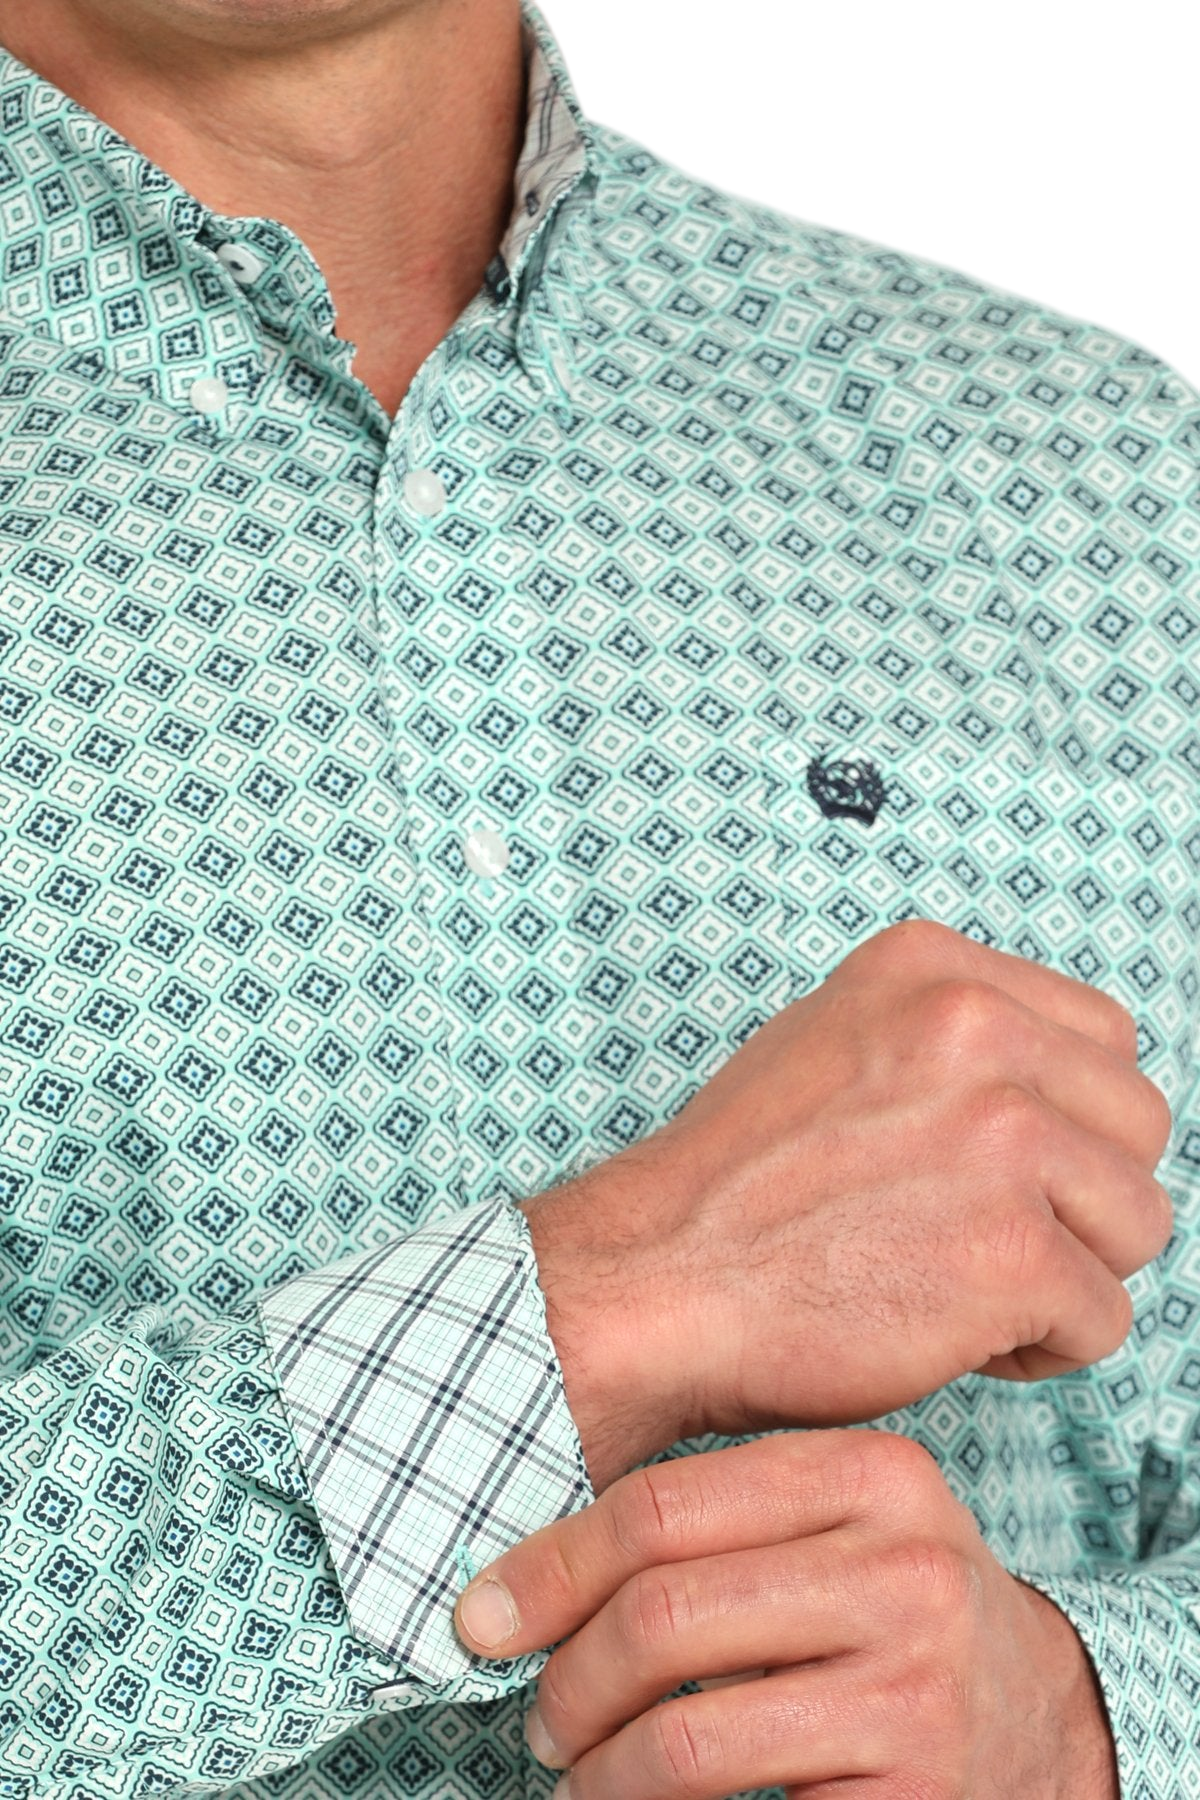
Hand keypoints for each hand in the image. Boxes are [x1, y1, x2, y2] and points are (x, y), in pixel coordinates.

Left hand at [453, 1430, 1120, 1798]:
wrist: (1038, 1710)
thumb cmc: (892, 1604)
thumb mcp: (835, 1523)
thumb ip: (717, 1522)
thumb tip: (519, 1581)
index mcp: (870, 1473)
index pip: (661, 1509)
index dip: (552, 1567)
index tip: (484, 1615)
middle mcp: (903, 1568)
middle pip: (661, 1618)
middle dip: (567, 1679)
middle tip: (542, 1714)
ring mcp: (916, 1686)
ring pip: (684, 1737)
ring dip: (600, 1769)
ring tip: (579, 1770)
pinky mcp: (918, 1791)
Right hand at [519, 917, 1173, 1487]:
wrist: (653, 1282)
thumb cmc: (734, 1187)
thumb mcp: (835, 1045)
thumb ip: (950, 1044)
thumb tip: (1059, 1087)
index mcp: (934, 969)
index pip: (1102, 1038)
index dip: (1065, 1123)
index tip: (999, 1172)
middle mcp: (976, 1029)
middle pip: (1137, 1125)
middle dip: (1080, 1198)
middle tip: (984, 1238)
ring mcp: (1001, 1136)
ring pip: (1139, 1222)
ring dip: (1069, 1273)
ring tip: (966, 1289)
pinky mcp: (1014, 1249)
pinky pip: (1105, 1318)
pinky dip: (1041, 1350)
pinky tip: (954, 1338)